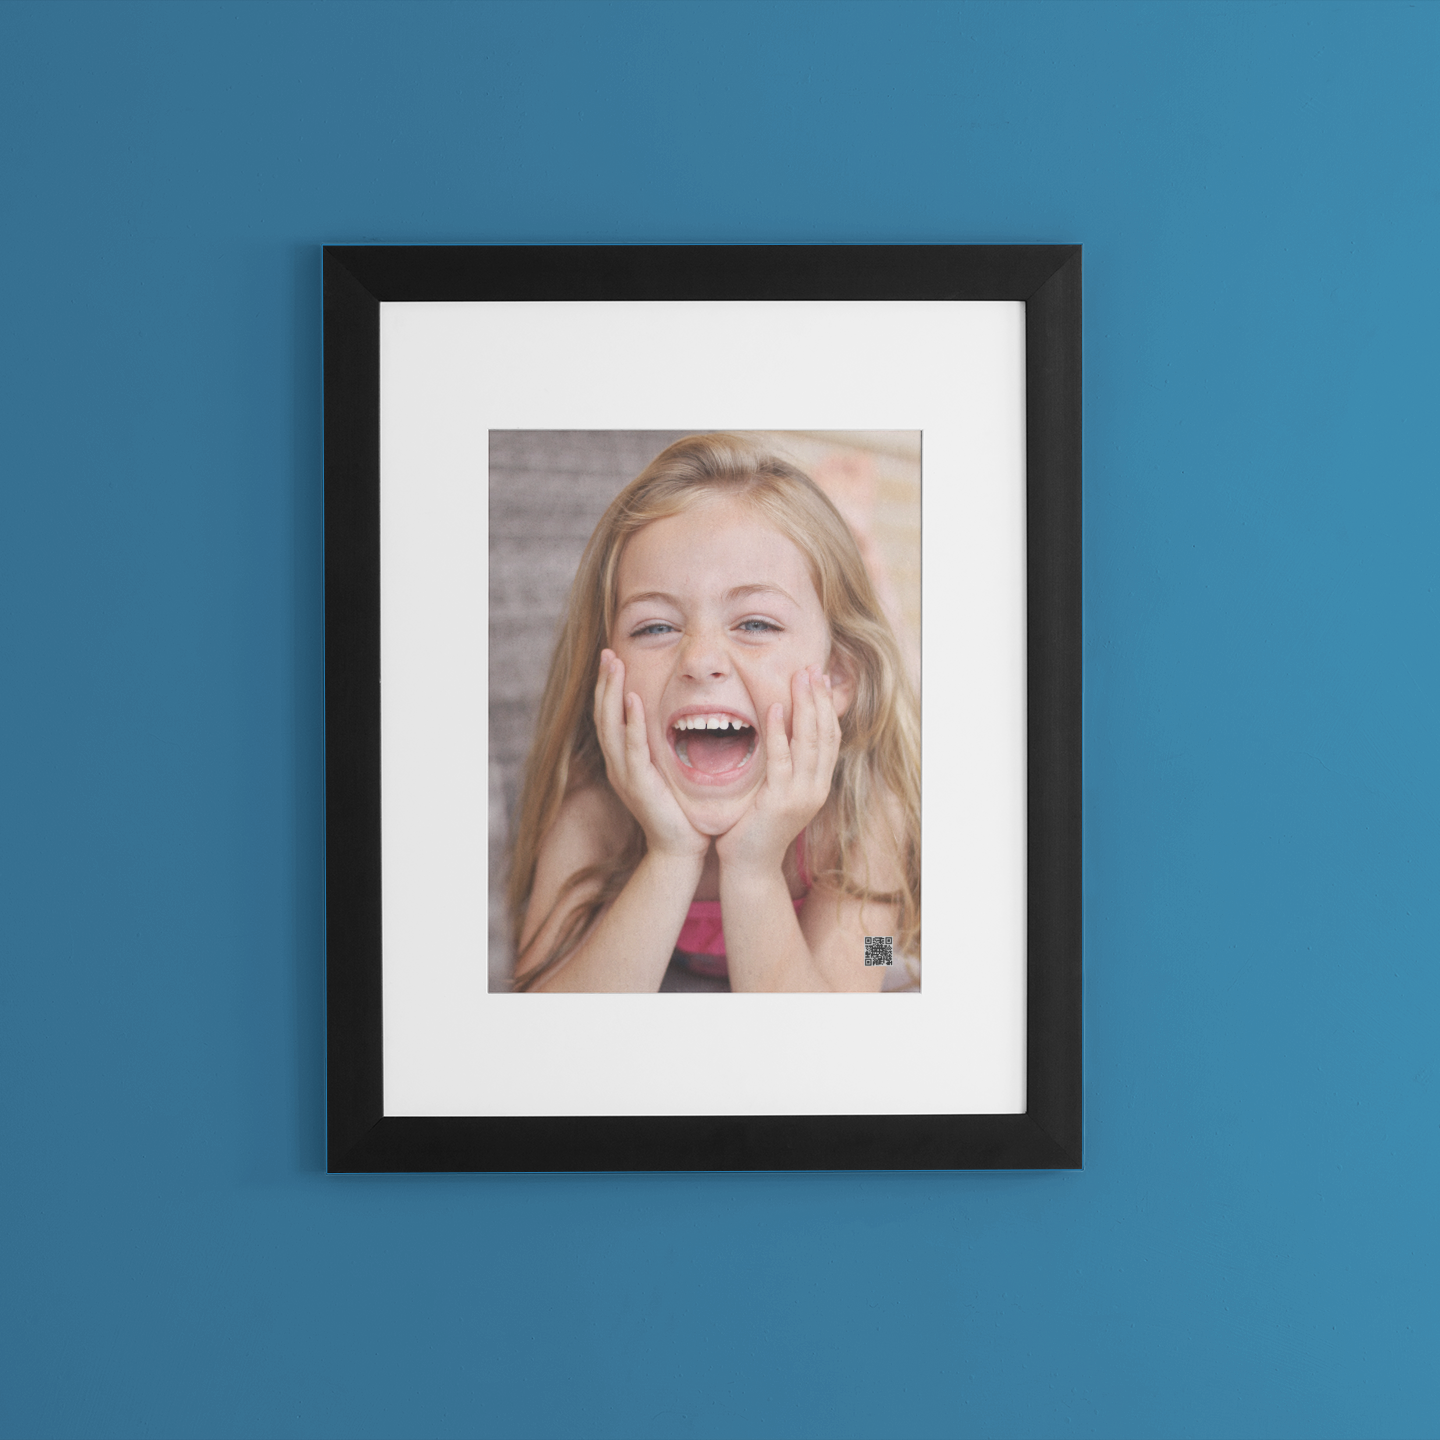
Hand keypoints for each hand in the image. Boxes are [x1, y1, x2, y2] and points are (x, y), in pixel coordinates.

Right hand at [593, 650, 709, 859]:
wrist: (681, 848)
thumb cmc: (681, 811)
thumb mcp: (669, 772)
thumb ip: (666, 748)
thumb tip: (679, 721)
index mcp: (624, 761)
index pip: (610, 717)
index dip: (609, 687)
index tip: (613, 658)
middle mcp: (618, 765)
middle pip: (603, 715)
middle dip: (604, 682)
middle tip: (607, 652)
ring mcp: (625, 774)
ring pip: (610, 726)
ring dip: (612, 693)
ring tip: (613, 664)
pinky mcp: (638, 784)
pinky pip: (631, 748)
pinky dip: (630, 722)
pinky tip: (632, 700)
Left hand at [715, 664, 840, 876]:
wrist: (748, 867)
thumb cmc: (755, 829)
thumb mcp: (776, 793)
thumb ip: (783, 768)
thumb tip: (779, 734)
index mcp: (817, 785)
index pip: (830, 738)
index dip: (827, 707)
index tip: (820, 679)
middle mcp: (816, 789)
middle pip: (825, 734)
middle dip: (819, 698)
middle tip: (812, 668)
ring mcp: (801, 795)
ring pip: (809, 742)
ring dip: (805, 706)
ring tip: (799, 678)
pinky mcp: (780, 801)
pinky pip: (782, 758)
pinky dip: (781, 730)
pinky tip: (777, 707)